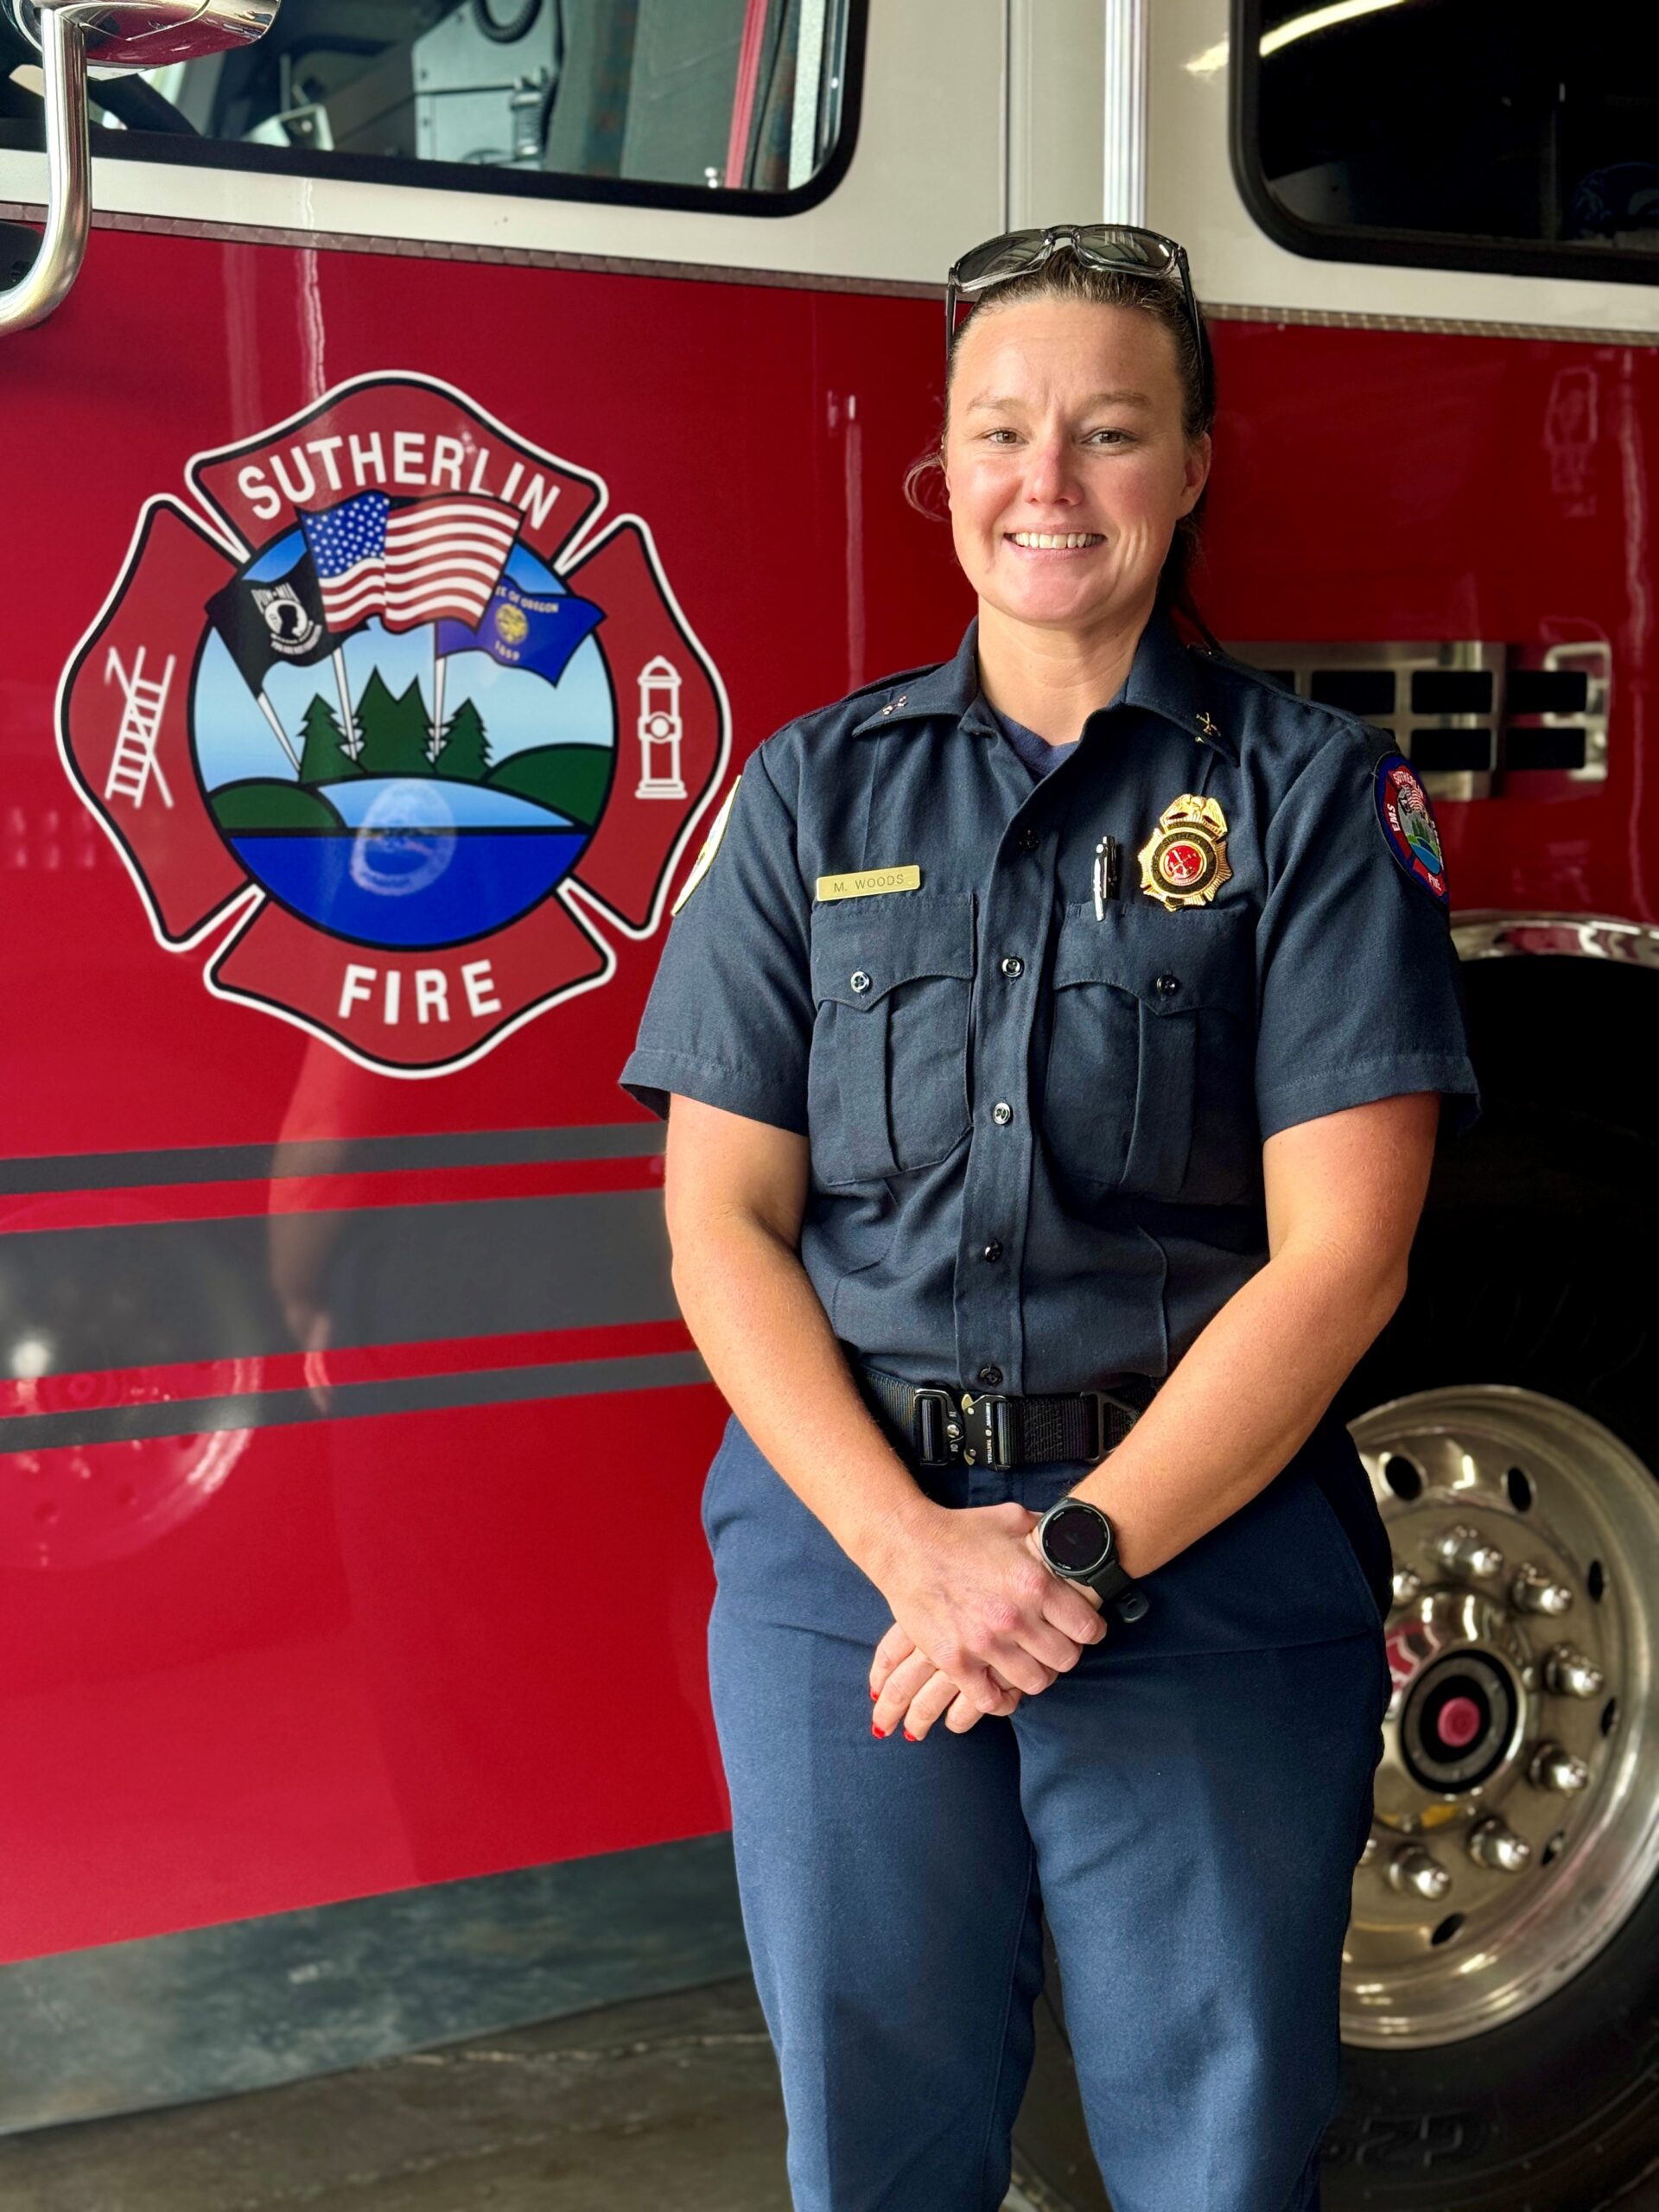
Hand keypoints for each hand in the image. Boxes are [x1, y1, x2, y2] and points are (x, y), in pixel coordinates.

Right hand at [868, 1502, 1106, 1727]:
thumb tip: (1074, 1537)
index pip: (1086, 1627)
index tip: (1085, 1629)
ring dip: (1037, 1674)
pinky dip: (1001, 1700)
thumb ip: (1048, 1532)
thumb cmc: (960, 1529)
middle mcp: (1014, 1617)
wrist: (906, 1544)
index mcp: (1034, 1583)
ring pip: (1034, 1682)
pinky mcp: (955, 1661)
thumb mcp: (1012, 1519)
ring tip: (1031, 1662)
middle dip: (1066, 1652)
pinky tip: (1003, 1687)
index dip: (1091, 1629)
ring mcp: (983, 1643)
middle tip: (1057, 1645)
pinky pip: (991, 1700)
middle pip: (1065, 1659)